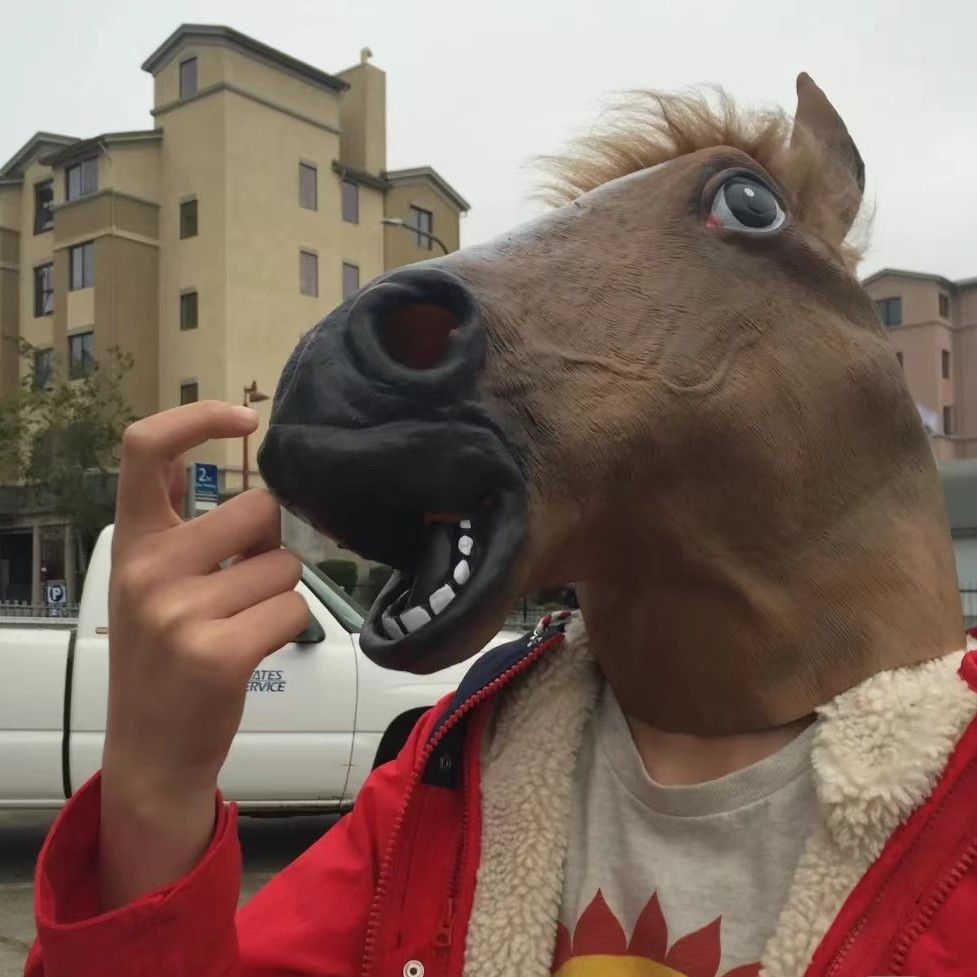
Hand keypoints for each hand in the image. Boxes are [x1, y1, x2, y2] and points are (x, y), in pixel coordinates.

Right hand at [99, 401, 306, 907]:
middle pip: (257, 508)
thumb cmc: (162, 657)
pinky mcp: (217, 652)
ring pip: (284, 564)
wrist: (150, 752)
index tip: (244, 419)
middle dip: (271, 542)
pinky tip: (253, 649)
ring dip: (280, 591)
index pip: (144, 449)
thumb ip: (170, 524)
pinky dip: (289, 627)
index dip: (196, 418)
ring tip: (241, 624)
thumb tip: (201, 457)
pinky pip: (293, 608)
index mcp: (132, 544)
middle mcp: (147, 569)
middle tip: (244, 583)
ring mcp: (179, 612)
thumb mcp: (147, 583)